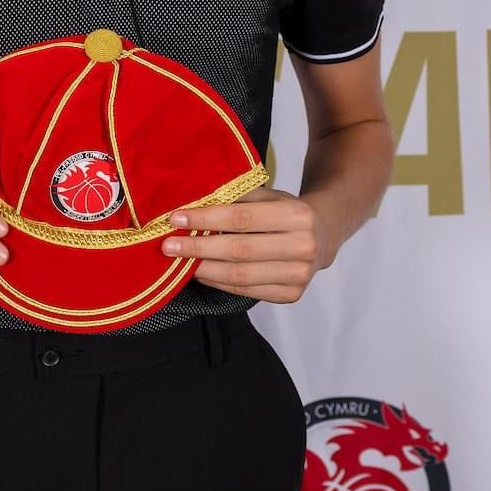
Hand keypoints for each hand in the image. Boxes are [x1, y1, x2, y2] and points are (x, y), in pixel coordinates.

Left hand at [160, 186, 325, 303]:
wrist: (322, 235)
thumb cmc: (285, 211)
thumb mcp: (268, 195)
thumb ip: (236, 198)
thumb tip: (192, 202)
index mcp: (298, 215)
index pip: (242, 218)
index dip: (207, 219)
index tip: (177, 218)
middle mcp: (304, 247)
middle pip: (239, 251)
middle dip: (198, 248)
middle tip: (168, 246)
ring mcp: (300, 276)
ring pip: (240, 276)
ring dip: (204, 269)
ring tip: (179, 262)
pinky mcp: (292, 295)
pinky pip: (246, 291)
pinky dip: (219, 283)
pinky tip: (201, 272)